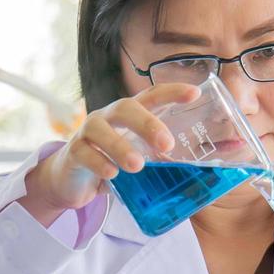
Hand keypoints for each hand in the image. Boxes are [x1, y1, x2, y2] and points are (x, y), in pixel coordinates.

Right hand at [21, 84, 198, 217]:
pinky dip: (99, 163)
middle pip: (127, 107)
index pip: (152, 95)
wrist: (71, 181)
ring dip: (120, 146)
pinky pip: (84, 152)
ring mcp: (88, 132)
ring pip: (100, 129)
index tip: (195, 93)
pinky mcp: (73, 152)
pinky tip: (111, 174)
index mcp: (130, 115)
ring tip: (137, 165)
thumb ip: (162, 162)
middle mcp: (108, 117)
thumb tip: (201, 174)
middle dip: (148, 123)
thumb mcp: (139, 160)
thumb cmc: (111, 164)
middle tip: (167, 144)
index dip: (172, 92)